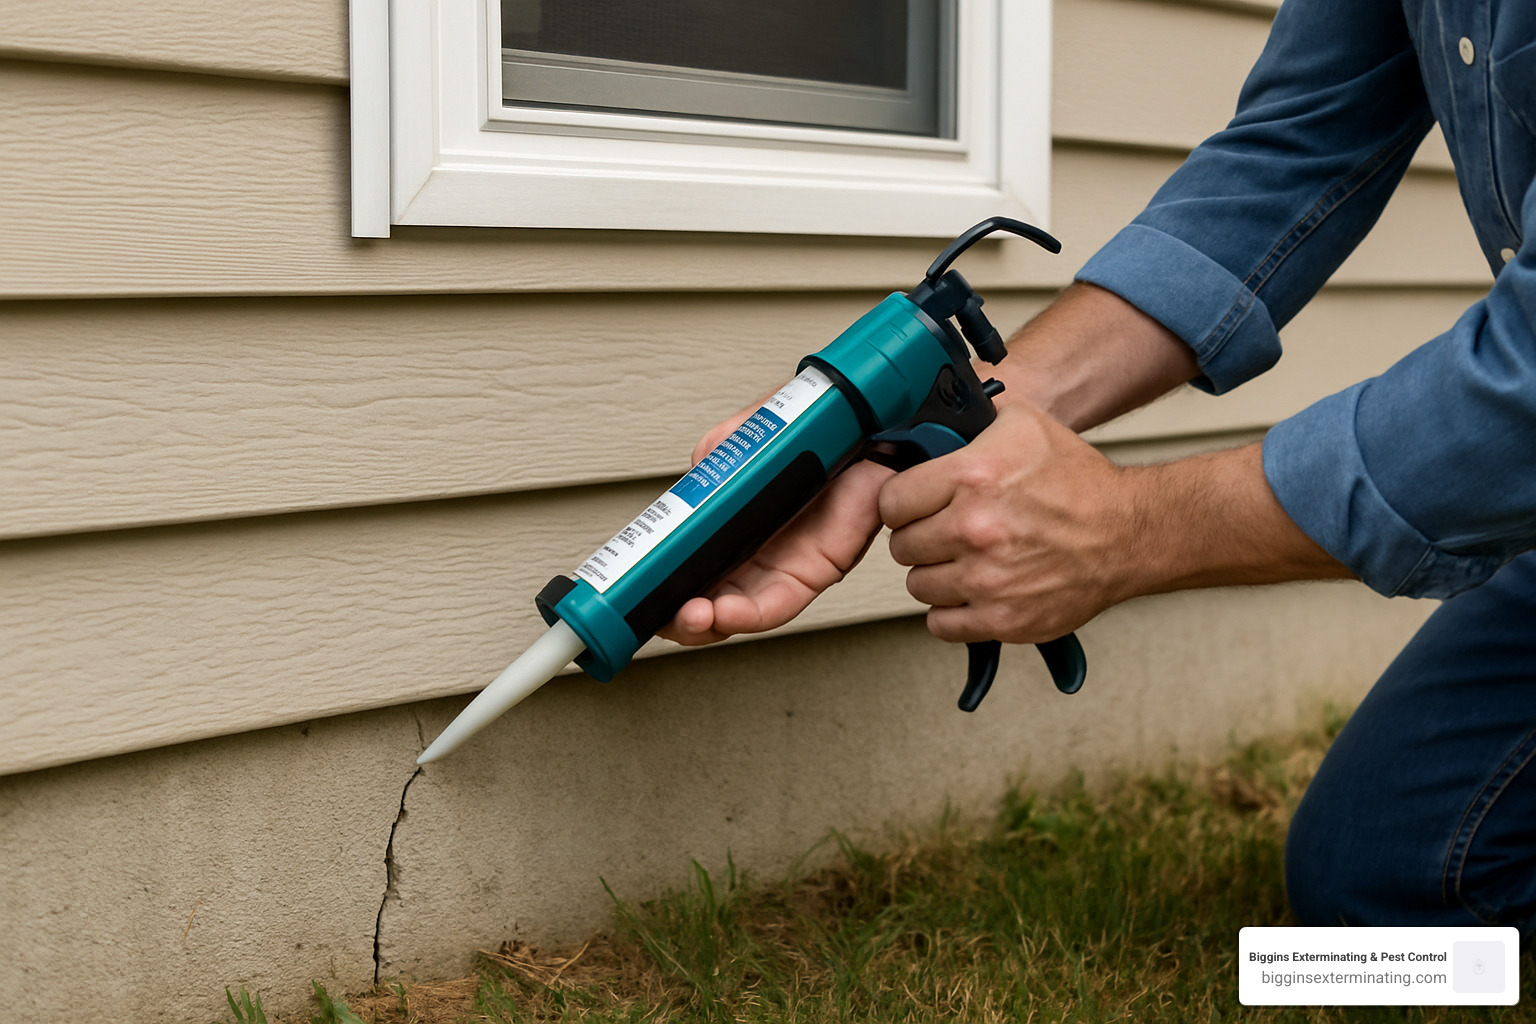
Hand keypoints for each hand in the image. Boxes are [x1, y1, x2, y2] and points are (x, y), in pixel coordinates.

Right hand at [657, 408, 892, 645]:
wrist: (870, 430)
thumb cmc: (814, 435)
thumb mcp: (749, 434)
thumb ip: (715, 451)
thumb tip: (693, 477)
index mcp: (729, 526)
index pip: (686, 564)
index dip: (658, 582)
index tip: (633, 588)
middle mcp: (751, 554)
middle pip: (704, 601)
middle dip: (674, 618)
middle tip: (653, 615)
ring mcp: (779, 568)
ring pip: (734, 612)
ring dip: (706, 622)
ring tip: (688, 616)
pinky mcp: (811, 575)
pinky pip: (775, 605)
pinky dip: (746, 613)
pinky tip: (724, 613)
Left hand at [879, 400, 1131, 643]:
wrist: (1127, 533)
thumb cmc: (1078, 483)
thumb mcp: (1022, 425)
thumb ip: (967, 423)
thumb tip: (926, 427)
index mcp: (972, 478)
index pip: (890, 502)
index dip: (903, 502)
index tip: (916, 505)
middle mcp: (975, 530)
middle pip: (902, 546)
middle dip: (920, 537)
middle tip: (946, 531)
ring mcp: (987, 580)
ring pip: (918, 585)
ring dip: (936, 574)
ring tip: (964, 560)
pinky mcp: (1002, 620)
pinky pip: (941, 623)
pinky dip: (952, 611)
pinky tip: (972, 590)